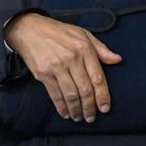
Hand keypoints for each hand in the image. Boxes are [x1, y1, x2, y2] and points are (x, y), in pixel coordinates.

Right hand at [5, 13, 121, 122]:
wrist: (28, 29)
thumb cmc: (57, 31)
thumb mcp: (82, 34)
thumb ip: (101, 48)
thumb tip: (117, 59)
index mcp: (84, 49)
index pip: (98, 78)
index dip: (103, 96)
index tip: (105, 108)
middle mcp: (71, 58)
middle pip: (85, 90)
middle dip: (89, 107)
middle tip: (91, 117)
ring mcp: (56, 67)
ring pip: (71, 95)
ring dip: (76, 110)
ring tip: (79, 117)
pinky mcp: (43, 73)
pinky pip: (55, 94)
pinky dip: (61, 107)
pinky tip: (65, 112)